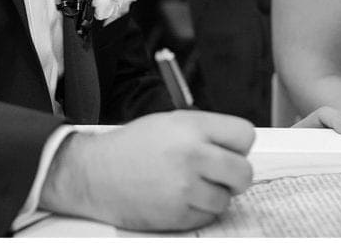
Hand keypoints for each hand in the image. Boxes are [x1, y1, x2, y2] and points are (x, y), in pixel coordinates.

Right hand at [39, 111, 254, 230]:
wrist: (95, 173)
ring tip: (190, 185)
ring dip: (214, 195)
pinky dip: (198, 211)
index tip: (229, 150)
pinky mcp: (178, 214)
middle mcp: (192, 155)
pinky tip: (179, 198)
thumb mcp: (170, 122)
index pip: (245, 135)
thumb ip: (206, 132)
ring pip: (226, 199)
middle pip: (244, 172)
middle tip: (220, 175)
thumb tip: (237, 149)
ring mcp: (186, 187)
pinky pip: (207, 216)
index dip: (238, 145)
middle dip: (235, 176)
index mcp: (192, 127)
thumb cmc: (132, 147)